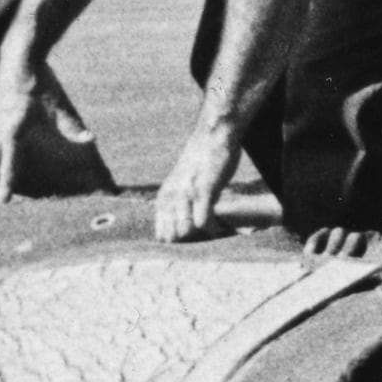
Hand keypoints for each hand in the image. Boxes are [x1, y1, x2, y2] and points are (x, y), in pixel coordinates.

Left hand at [150, 118, 245, 243]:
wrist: (213, 137)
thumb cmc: (201, 163)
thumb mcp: (180, 185)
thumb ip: (176, 204)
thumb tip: (180, 229)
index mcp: (164, 198)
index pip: (161, 235)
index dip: (177, 244)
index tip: (193, 244)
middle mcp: (171, 197)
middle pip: (172, 237)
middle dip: (188, 244)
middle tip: (205, 241)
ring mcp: (186, 194)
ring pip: (185, 231)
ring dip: (201, 238)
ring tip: (213, 236)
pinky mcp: (204, 190)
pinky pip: (203, 221)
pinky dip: (212, 229)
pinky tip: (220, 229)